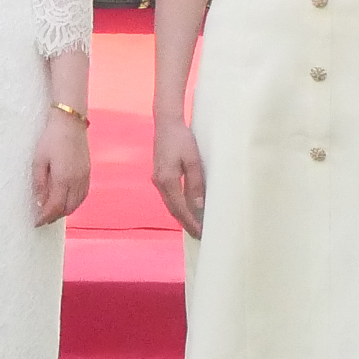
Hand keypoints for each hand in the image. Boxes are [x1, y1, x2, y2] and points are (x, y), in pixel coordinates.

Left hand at [32, 108, 91, 225]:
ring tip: (53, 211)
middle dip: (55, 216)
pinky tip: (66, 201)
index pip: (55, 207)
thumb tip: (39, 203)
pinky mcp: (88, 172)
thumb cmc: (51, 139)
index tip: (36, 222)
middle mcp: (77, 181)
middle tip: (43, 218)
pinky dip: (74, 202)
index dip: (45, 217)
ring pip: (77, 203)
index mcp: (63, 178)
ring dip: (65, 211)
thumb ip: (39, 183)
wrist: (70, 121)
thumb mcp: (39, 160)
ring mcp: (84, 176)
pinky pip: (83, 195)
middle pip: (67, 208)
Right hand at [151, 116, 205, 235]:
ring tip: (194, 225)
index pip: (180, 209)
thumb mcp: (193, 161)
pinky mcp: (159, 175)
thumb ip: (195, 184)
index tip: (201, 233)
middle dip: (186, 223)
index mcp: (168, 181)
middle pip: (173, 209)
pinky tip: (186, 208)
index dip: (190, 222)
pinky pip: (169, 196)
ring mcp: (157, 179)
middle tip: (199, 235)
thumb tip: (198, 207)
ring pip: (170, 203)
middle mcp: (159, 183)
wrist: (166, 123)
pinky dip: (178, 205)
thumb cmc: (182, 139)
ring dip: (182, 215)